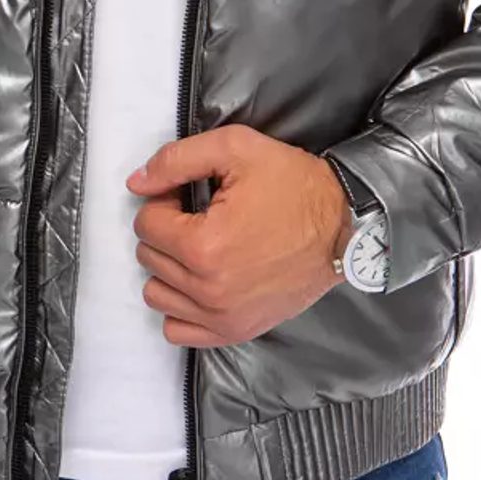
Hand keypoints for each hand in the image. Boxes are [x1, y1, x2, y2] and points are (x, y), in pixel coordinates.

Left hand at [124, 125, 352, 347]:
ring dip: (171, 268)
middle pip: (149, 257)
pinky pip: (178, 330)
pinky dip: (182, 306)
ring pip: (157, 293)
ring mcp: (222, 316)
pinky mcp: (236, 331)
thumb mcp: (236, 149)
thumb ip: (176, 160)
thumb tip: (135, 183)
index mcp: (203, 246)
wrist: (345, 226)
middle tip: (203, 217)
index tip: (190, 197)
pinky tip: (203, 281)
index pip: (145, 224)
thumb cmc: (294, 185)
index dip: (165, 202)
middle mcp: (209, 290)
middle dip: (169, 232)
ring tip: (203, 248)